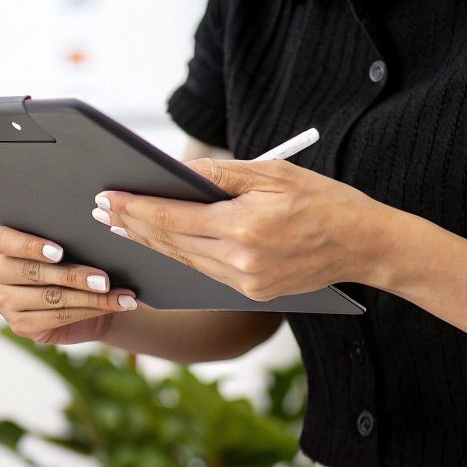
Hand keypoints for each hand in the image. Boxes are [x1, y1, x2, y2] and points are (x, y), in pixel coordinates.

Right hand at [0, 225, 139, 344]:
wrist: (79, 291)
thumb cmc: (71, 255)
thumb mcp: (65, 240)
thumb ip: (65, 234)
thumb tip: (92, 231)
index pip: (5, 240)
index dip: (31, 247)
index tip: (60, 252)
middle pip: (33, 273)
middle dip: (74, 277)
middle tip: (105, 280)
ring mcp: (3, 301)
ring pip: (50, 298)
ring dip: (90, 298)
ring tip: (119, 295)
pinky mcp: (20, 325)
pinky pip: (57, 317)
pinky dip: (90, 311)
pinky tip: (113, 306)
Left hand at [94, 159, 390, 300]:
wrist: (363, 244)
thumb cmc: (322, 200)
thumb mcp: (272, 172)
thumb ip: (221, 174)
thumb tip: (175, 174)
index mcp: (244, 226)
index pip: (173, 218)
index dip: (136, 209)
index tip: (108, 199)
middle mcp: (241, 261)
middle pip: (172, 243)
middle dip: (134, 227)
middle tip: (103, 212)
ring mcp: (246, 283)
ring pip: (185, 261)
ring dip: (153, 244)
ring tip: (125, 228)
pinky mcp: (253, 294)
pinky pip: (206, 273)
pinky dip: (182, 257)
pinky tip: (163, 245)